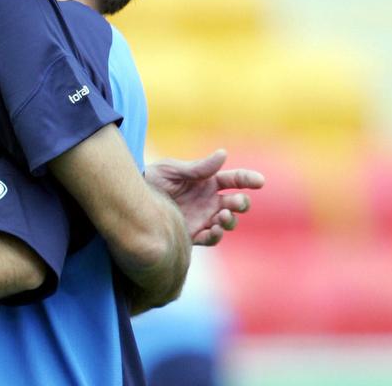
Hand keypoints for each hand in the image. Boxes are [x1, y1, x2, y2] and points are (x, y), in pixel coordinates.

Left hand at [145, 149, 264, 246]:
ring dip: (230, 220)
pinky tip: (212, 230)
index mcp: (208, 181)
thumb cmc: (153, 178)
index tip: (259, 181)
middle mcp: (210, 201)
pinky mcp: (194, 234)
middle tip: (236, 202)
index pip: (234, 180)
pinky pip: (211, 238)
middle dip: (241, 203)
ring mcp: (204, 218)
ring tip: (221, 216)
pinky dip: (215, 235)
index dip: (248, 179)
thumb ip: (199, 168)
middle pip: (236, 204)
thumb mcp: (173, 170)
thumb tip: (223, 154)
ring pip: (228, 222)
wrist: (132, 200)